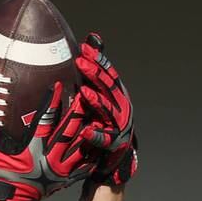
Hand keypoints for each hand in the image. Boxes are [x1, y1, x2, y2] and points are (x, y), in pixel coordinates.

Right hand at [0, 82, 96, 200]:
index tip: (60, 85)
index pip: (46, 117)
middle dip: (79, 112)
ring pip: (80, 146)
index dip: (53, 100)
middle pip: (69, 130)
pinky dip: (93, 157)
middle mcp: (49, 155)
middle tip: (88, 96)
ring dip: (89, 131)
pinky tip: (101, 147)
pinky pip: (83, 167)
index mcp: (33, 145)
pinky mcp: (63, 180)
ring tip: (99, 117)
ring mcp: (58, 169)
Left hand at [76, 33, 137, 184]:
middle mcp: (122, 108)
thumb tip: (91, 40)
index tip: (85, 46)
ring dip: (96, 101)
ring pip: (108, 111)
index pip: (109, 74)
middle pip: (109, 88)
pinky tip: (85, 132)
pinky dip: (95, 135)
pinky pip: (103, 140)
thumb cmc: (103, 123)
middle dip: (95, 74)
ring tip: (84, 91)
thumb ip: (95, 73)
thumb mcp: (100, 96)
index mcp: (118, 96)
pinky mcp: (113, 145)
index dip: (99, 59)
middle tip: (80, 61)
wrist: (114, 159)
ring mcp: (119, 126)